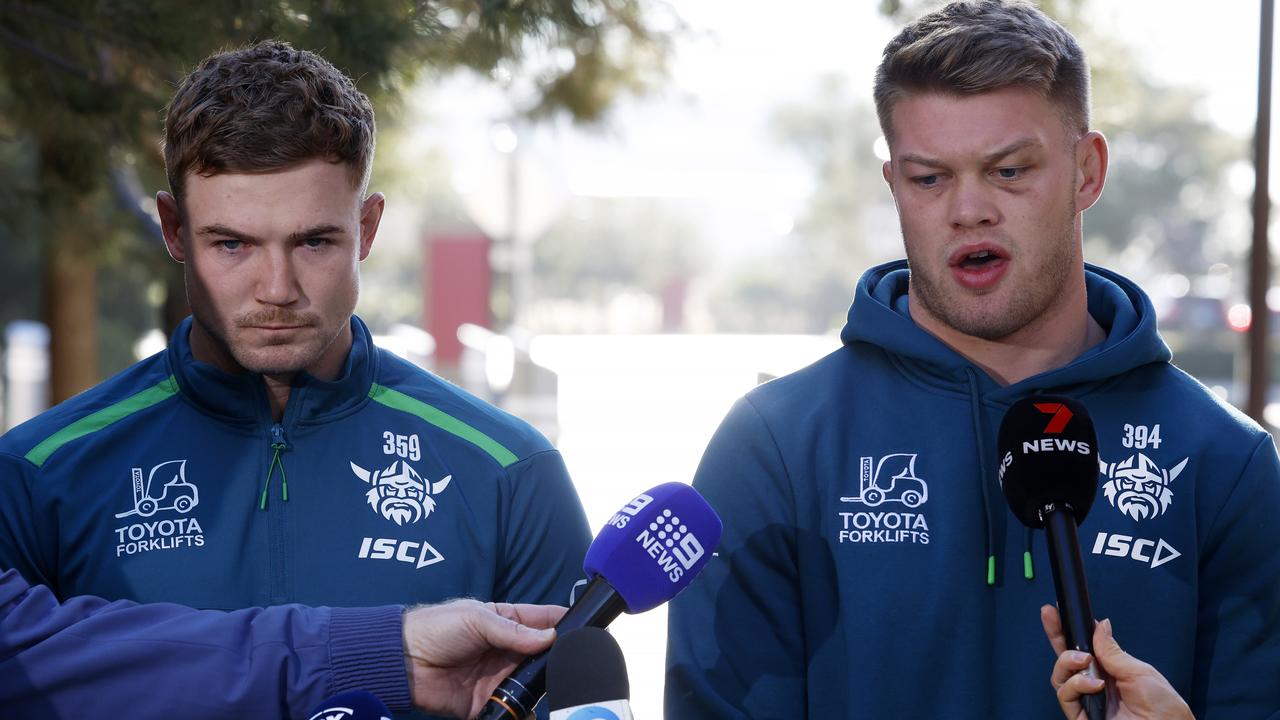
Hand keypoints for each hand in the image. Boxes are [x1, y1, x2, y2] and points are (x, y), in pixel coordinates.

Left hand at [403, 598, 565, 717]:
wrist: (402, 661)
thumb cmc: (435, 628)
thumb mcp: (476, 618)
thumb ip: (513, 631)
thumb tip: (549, 637)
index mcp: (504, 622)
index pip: (541, 622)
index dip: (561, 623)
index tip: (583, 627)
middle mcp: (505, 651)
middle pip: (542, 656)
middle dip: (557, 658)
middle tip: (572, 661)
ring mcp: (498, 678)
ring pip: (531, 685)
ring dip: (542, 687)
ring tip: (556, 685)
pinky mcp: (486, 703)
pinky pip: (510, 710)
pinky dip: (522, 712)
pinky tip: (529, 710)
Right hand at [1040, 605, 1192, 719]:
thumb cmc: (1163, 707)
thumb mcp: (1139, 671)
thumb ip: (1113, 651)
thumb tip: (1100, 624)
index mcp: (1108, 670)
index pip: (1082, 647)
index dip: (1067, 630)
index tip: (1056, 611)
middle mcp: (1094, 684)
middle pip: (1064, 659)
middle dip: (1055, 635)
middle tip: (1051, 616)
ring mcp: (1087, 700)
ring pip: (1059, 676)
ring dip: (1067, 662)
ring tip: (1084, 660)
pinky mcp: (1081, 716)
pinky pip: (1065, 696)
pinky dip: (1076, 685)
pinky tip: (1094, 684)